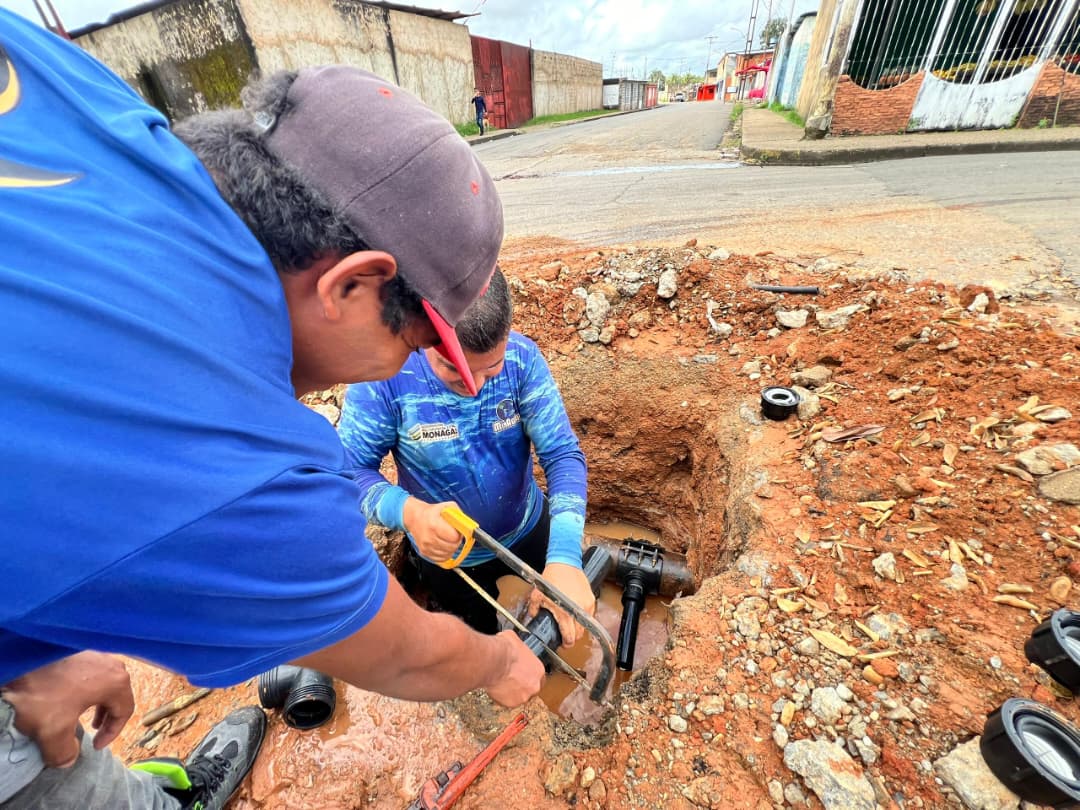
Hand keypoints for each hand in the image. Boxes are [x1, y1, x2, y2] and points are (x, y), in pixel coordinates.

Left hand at [2, 652, 133, 767]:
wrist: (16, 663)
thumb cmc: (43, 697)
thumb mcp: (54, 733)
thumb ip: (65, 753)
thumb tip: (68, 760)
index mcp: (116, 682)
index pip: (125, 712)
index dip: (112, 733)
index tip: (96, 746)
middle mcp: (112, 664)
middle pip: (118, 695)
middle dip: (106, 717)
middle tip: (94, 731)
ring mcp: (95, 654)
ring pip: (104, 682)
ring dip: (96, 702)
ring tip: (83, 715)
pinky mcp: (79, 649)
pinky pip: (91, 673)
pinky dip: (85, 689)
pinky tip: (68, 698)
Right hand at [402, 498, 465, 561]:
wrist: (414, 518)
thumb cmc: (431, 513)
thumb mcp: (446, 507)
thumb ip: (459, 515)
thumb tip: (469, 525)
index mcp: (434, 525)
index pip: (454, 537)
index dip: (459, 534)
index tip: (457, 530)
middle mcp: (429, 538)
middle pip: (452, 547)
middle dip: (456, 541)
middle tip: (453, 534)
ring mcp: (426, 547)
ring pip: (448, 554)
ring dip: (451, 548)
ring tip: (447, 539)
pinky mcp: (425, 553)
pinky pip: (441, 558)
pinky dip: (445, 553)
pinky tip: (443, 545)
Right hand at [483, 631, 545, 706]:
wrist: (494, 661)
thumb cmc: (504, 651)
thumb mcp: (515, 640)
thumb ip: (519, 648)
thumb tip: (513, 644)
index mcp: (539, 670)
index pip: (538, 677)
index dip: (528, 675)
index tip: (521, 674)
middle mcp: (534, 685)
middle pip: (530, 688)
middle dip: (522, 685)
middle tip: (511, 679)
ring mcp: (523, 696)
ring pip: (518, 696)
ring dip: (512, 691)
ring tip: (502, 682)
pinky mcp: (511, 703)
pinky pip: (507, 702)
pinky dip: (501, 696)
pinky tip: (496, 687)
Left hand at [527, 563, 596, 647]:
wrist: (564, 562)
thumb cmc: (551, 577)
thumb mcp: (537, 594)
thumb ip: (534, 609)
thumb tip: (533, 618)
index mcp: (565, 613)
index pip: (570, 636)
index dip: (567, 643)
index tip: (564, 644)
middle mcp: (578, 610)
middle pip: (580, 634)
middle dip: (573, 637)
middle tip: (566, 634)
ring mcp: (587, 604)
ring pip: (586, 624)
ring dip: (579, 626)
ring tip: (570, 622)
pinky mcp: (591, 598)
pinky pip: (589, 613)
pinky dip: (583, 616)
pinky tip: (575, 611)